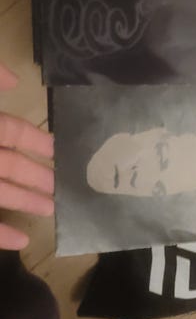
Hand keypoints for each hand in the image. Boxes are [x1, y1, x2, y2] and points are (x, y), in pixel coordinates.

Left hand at [0, 63, 53, 249]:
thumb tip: (15, 78)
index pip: (12, 131)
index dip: (36, 140)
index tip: (62, 150)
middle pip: (11, 165)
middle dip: (38, 175)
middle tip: (66, 187)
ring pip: (0, 193)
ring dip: (25, 203)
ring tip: (53, 211)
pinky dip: (0, 233)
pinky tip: (21, 241)